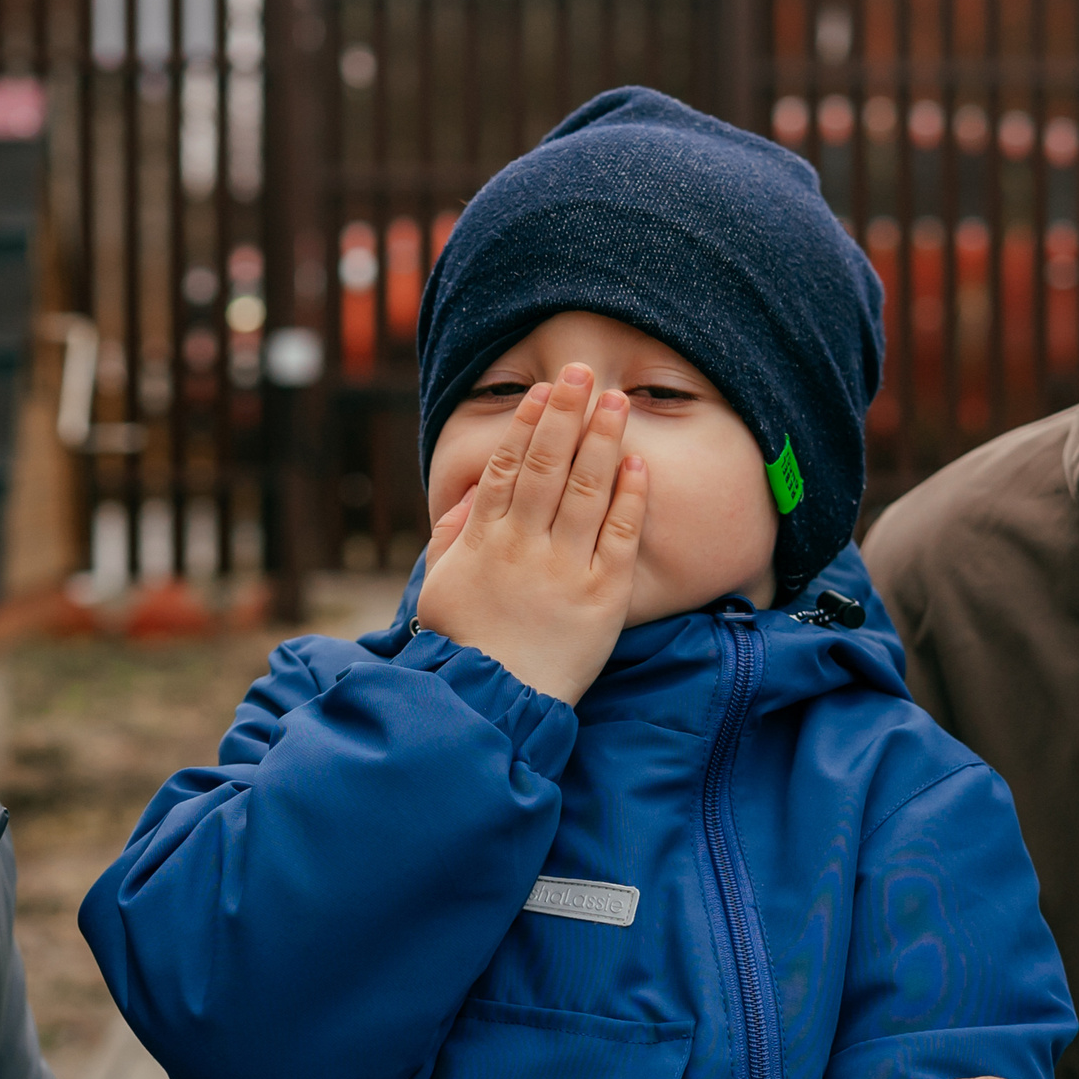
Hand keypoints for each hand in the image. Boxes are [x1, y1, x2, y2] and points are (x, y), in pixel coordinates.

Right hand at [414, 363, 647, 705]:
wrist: (492, 706)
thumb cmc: (462, 648)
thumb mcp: (440, 588)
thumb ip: (451, 539)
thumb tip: (463, 501)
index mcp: (484, 540)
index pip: (506, 467)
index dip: (525, 425)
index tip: (542, 392)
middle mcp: (524, 545)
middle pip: (547, 465)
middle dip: (566, 414)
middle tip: (582, 371)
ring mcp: (564, 568)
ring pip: (587, 489)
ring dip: (602, 439)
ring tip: (616, 400)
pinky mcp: (602, 595)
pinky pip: (621, 535)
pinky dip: (630, 496)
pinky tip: (638, 461)